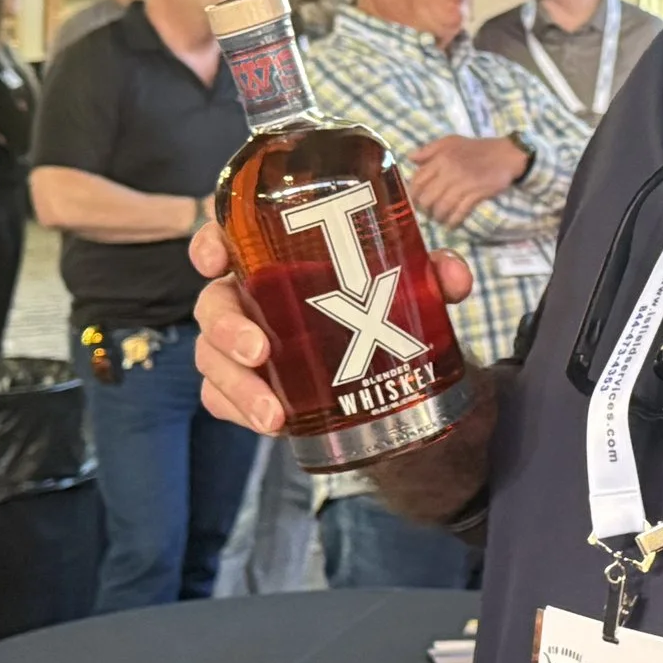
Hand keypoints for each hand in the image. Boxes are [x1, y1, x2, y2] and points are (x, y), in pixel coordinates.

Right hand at [189, 224, 472, 433]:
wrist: (381, 359)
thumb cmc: (376, 301)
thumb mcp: (409, 284)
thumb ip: (430, 275)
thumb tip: (453, 276)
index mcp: (276, 257)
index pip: (228, 238)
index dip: (209, 242)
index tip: (214, 258)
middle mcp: (250, 296)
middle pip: (214, 304)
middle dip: (227, 329)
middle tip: (259, 352)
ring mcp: (241, 343)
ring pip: (212, 357)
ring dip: (237, 386)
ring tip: (272, 415)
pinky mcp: (247, 384)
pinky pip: (222, 398)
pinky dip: (240, 410)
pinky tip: (270, 424)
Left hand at [405, 135, 526, 229]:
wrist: (506, 154)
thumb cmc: (477, 148)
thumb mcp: (451, 141)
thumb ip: (430, 148)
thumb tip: (410, 158)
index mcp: (441, 158)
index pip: (418, 181)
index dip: (413, 194)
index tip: (415, 201)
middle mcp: (449, 171)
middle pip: (428, 197)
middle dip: (425, 208)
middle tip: (428, 212)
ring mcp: (463, 183)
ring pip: (442, 207)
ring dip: (438, 216)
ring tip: (439, 218)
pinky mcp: (476, 194)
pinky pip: (460, 211)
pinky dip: (453, 220)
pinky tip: (451, 224)